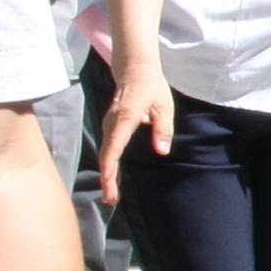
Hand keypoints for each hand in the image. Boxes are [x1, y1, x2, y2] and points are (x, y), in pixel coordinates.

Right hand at [95, 60, 174, 206]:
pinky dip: (108, 165)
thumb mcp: (164, 107)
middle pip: (107, 154)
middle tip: (110, 200)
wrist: (134, 70)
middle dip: (107, 178)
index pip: (114, 145)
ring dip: (107, 174)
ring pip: (105, 153)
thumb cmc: (151, 88)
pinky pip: (108, 149)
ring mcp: (109, 125)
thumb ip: (163, 128)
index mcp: (126, 118)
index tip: (107, 181)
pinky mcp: (110, 127)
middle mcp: (112, 123)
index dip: (109, 165)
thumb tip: (161, 151)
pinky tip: (111, 179)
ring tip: (110, 195)